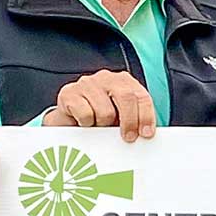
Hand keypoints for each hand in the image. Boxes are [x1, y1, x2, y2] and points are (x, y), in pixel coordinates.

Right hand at [42, 70, 156, 140]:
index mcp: (124, 82)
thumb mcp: (120, 118)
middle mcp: (106, 78)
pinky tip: (85, 123)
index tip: (146, 134)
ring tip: (99, 126)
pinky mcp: (69, 93)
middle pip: (126, 97)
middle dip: (130, 121)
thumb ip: (134, 121)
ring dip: (103, 125)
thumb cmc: (99, 119)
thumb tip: (146, 135)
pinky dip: (87, 124)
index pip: (141, 96)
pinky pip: (85, 114)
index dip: (146, 116)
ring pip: (105, 110)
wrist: (69, 120)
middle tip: (128, 138)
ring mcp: (87, 83)